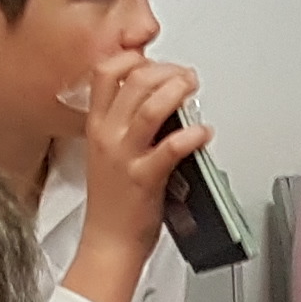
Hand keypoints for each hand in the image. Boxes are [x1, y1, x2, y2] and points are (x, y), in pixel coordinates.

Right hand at [77, 49, 209, 259]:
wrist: (108, 244)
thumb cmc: (112, 203)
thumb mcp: (108, 153)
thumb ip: (126, 123)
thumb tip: (156, 99)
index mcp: (97, 127)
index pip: (107, 72)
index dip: (134, 58)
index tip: (156, 63)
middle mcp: (108, 136)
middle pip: (135, 80)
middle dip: (168, 70)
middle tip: (185, 77)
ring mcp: (125, 156)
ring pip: (151, 106)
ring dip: (178, 90)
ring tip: (193, 91)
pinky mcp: (145, 178)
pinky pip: (171, 147)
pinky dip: (192, 135)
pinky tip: (203, 132)